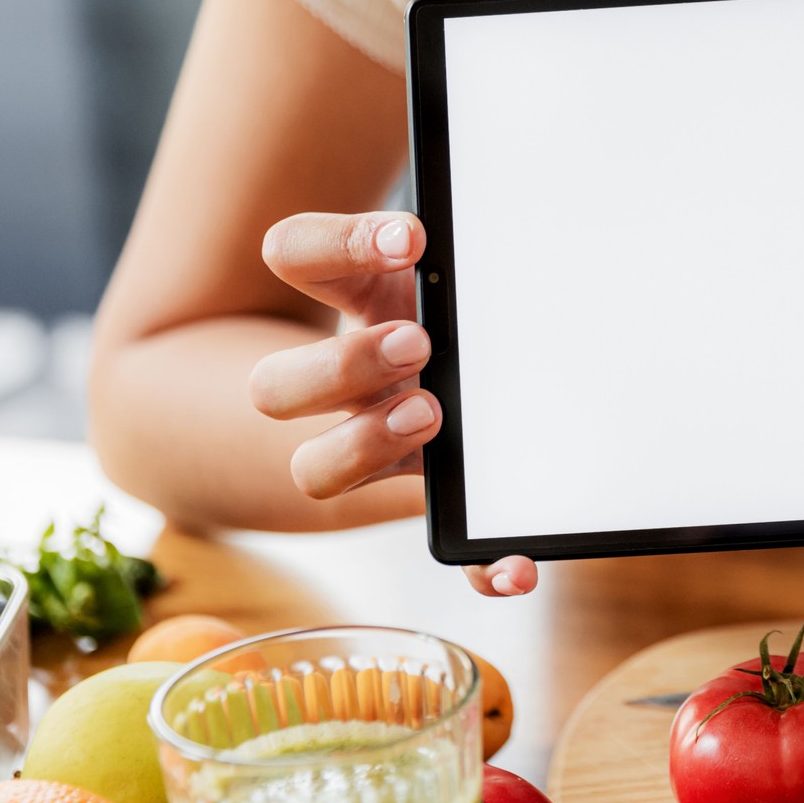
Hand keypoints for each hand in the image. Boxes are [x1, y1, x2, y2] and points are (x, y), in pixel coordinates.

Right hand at [250, 211, 537, 597]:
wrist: (468, 386)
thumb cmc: (467, 313)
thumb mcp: (463, 277)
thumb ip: (479, 261)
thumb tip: (531, 235)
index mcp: (359, 302)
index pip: (296, 254)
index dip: (334, 243)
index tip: (411, 238)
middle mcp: (347, 383)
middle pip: (272, 387)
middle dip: (339, 364)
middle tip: (415, 342)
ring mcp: (376, 447)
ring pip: (315, 472)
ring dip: (366, 444)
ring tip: (431, 413)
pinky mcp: (431, 500)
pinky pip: (445, 546)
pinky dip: (478, 561)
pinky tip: (516, 566)